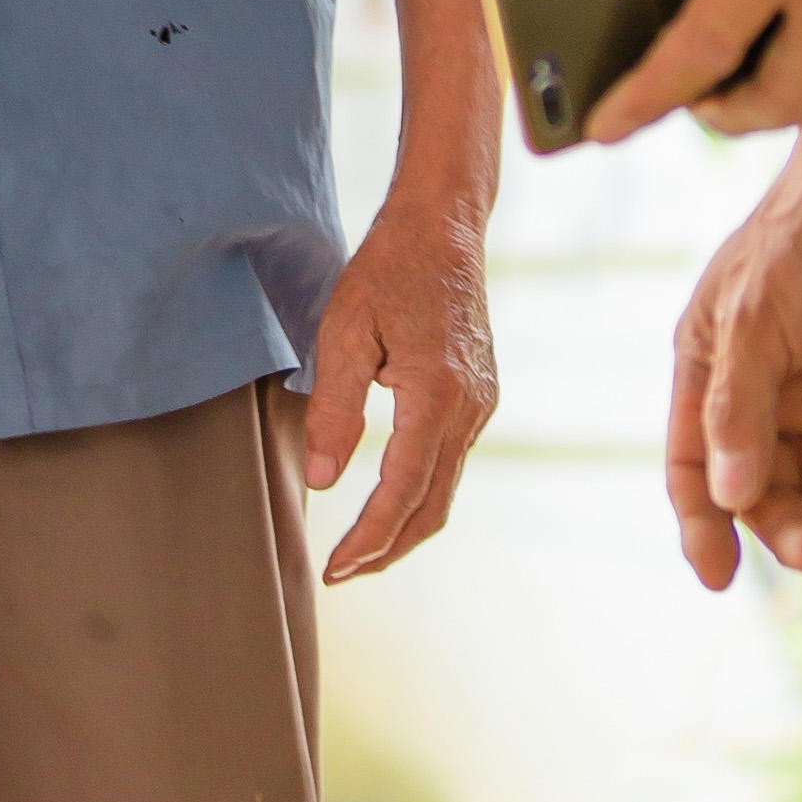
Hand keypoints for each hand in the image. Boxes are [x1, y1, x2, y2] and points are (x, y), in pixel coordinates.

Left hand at [301, 185, 495, 582]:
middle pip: (432, 507)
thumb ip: (332, 410)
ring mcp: (480, 405)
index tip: (334, 569)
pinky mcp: (479, 397)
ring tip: (360, 550)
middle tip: (341, 573)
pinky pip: (450, 464)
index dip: (367, 539)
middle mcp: (470, 409)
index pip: (402, 492)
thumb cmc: (387, 270)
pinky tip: (388, 499)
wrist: (443, 228)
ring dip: (403, 528)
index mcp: (437, 396)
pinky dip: (420, 495)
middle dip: (386, 549)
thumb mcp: (343, 332)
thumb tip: (321, 479)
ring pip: (445, 490)